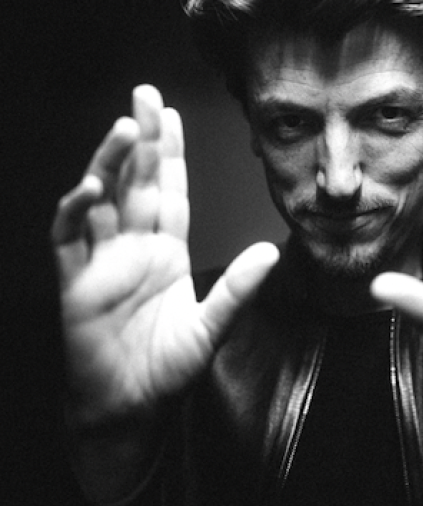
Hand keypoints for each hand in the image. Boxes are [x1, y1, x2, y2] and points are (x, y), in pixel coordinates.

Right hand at [52, 85, 278, 432]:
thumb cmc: (166, 371)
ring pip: (102, 200)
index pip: (170, 192)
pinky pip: (69, 239)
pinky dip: (76, 211)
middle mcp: (132, 249)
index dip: (172, 155)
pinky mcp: (75, 284)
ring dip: (111, 163)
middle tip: (145, 95)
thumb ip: (237, 290)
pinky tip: (91, 186)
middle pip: (136, 183)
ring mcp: (102, 262)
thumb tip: (271, 251)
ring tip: (126, 128)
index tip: (174, 117)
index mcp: (165, 254)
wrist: (128, 410)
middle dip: (142, 140)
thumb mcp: (210, 329)